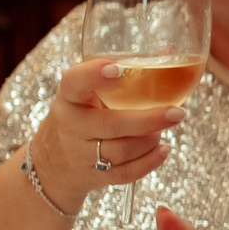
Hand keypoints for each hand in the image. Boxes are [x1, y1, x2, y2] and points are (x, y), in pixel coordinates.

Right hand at [29, 57, 187, 192]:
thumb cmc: (80, 116)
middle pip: (112, 124)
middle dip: (149, 119)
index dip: (94, 75)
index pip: (74, 83)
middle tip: (177, 113)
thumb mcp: (86, 93)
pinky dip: (149, 162)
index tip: (117, 68)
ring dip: (150, 140)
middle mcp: (72, 126)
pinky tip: (163, 150)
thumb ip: (120, 75)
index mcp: (69, 98)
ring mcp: (81, 155)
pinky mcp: (93, 177)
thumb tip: (169, 52)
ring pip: (123, 151)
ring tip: (163, 128)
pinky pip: (125, 173)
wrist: (51, 164)